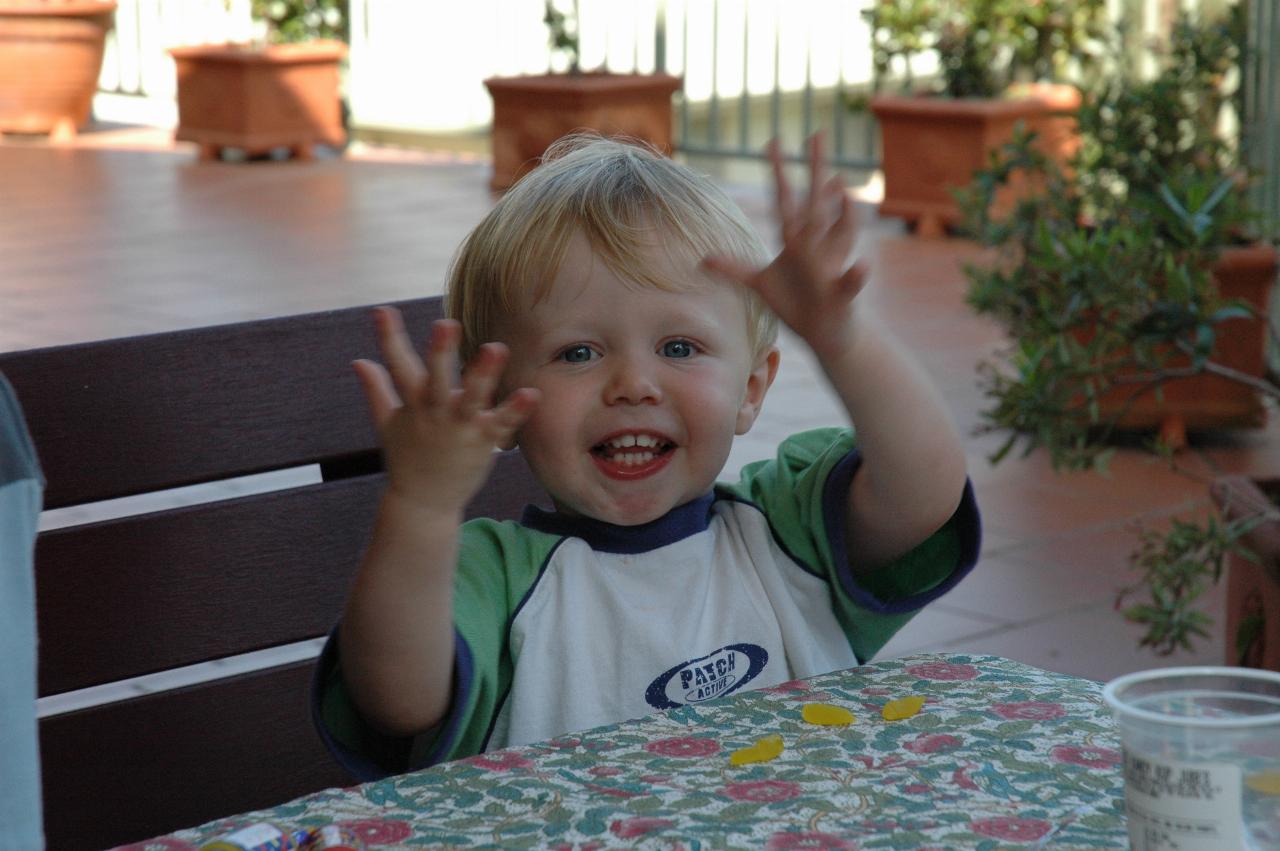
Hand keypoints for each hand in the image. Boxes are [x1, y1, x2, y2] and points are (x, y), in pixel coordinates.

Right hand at [353, 307, 538, 512]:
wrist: (423, 502)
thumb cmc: (407, 458)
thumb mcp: (387, 423)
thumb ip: (376, 390)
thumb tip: (358, 361)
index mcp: (413, 404)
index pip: (397, 365)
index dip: (389, 338)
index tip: (382, 310)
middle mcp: (436, 412)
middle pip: (436, 379)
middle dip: (440, 352)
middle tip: (446, 324)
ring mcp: (460, 427)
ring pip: (472, 397)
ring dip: (483, 374)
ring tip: (495, 347)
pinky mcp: (484, 442)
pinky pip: (503, 424)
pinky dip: (516, 410)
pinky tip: (532, 393)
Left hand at [702, 133, 865, 359]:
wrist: (825, 332)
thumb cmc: (795, 302)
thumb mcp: (760, 285)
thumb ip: (734, 269)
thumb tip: (704, 258)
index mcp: (795, 239)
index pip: (784, 199)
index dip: (777, 172)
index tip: (773, 141)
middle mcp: (816, 244)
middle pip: (814, 203)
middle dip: (815, 171)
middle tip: (817, 134)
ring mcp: (830, 265)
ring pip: (839, 234)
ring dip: (841, 213)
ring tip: (842, 187)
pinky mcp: (841, 293)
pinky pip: (849, 283)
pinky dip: (856, 275)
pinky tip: (861, 266)